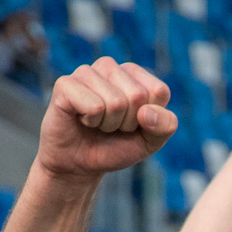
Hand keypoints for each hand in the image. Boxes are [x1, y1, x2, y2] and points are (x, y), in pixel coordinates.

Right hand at [37, 58, 178, 181]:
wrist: (79, 164)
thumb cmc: (115, 147)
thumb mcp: (150, 141)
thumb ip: (165, 126)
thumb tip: (146, 112)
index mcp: (134, 74)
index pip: (159, 91)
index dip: (149, 119)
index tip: (133, 124)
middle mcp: (110, 67)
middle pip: (138, 96)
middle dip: (127, 123)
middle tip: (111, 127)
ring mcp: (87, 72)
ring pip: (116, 102)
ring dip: (108, 124)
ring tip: (96, 124)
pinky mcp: (66, 84)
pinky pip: (94, 106)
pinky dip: (91, 122)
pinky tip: (82, 120)